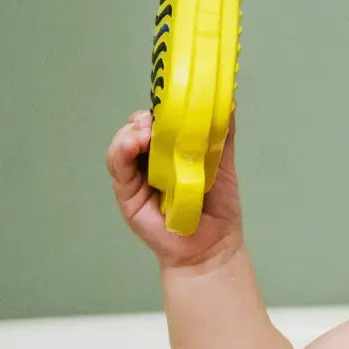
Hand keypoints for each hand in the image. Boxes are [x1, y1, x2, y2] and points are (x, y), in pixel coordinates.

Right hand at [106, 109, 243, 268]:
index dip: (160, 109)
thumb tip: (230, 102)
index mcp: (171, 152)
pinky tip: (134, 143)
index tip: (169, 100)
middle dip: (143, 118)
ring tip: (145, 131)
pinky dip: (121, 151)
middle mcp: (150, 163)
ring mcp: (137, 178)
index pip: (157, 122)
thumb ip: (223, 135)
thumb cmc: (218, 208)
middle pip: (136, 130)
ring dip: (130, 132)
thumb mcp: (223, 164)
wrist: (213, 247)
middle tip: (156, 117)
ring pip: (122, 145)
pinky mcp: (127, 195)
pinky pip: (118, 168)